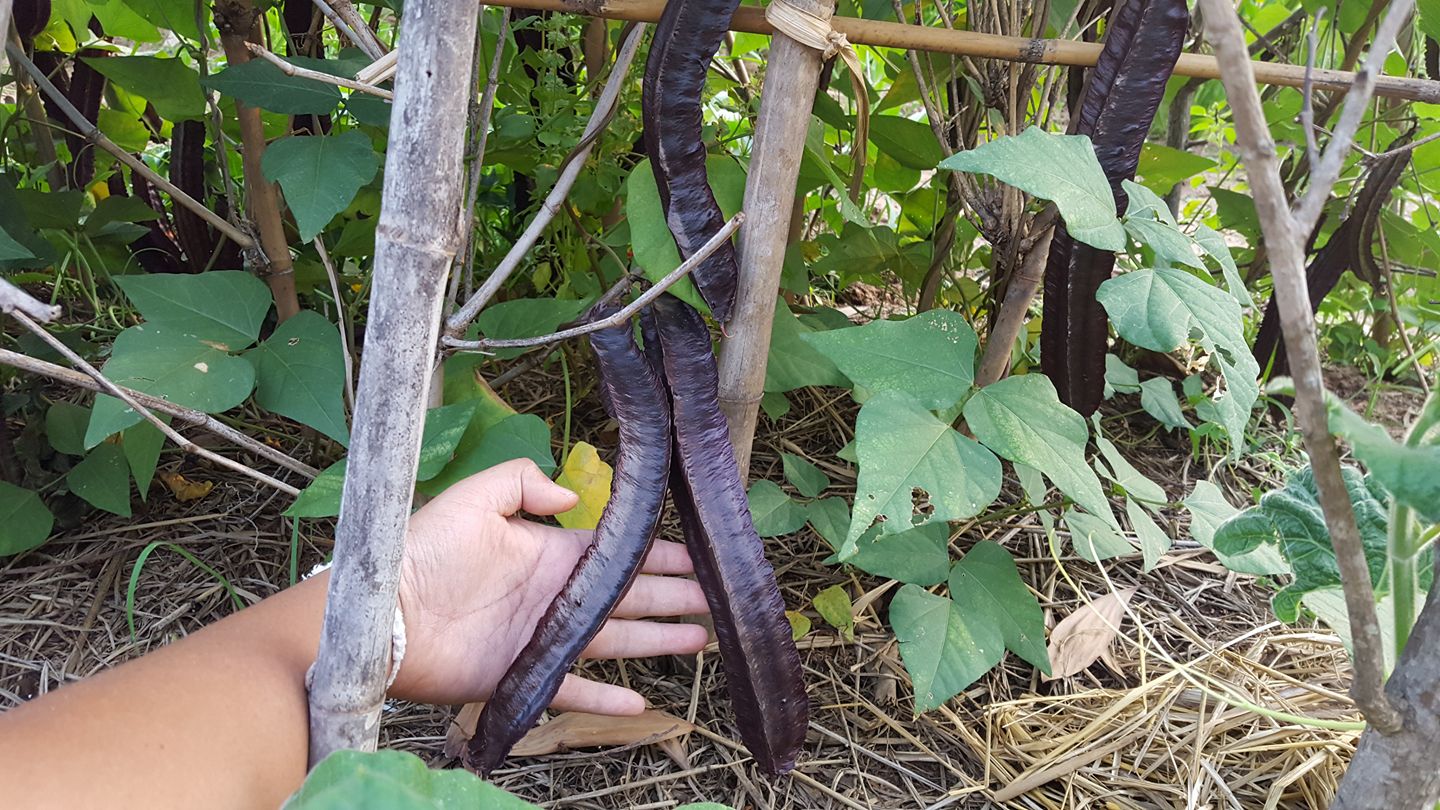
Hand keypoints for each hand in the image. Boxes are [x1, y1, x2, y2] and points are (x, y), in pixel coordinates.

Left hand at [391, 459, 708, 714]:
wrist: (381, 615)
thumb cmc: (422, 552)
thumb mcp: (473, 498)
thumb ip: (522, 482)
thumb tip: (570, 496)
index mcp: (549, 553)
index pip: (616, 554)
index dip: (658, 556)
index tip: (696, 557)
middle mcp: (555, 596)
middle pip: (628, 598)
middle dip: (672, 598)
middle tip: (715, 602)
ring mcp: (542, 638)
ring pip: (615, 641)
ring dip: (656, 642)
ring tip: (699, 641)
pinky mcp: (523, 675)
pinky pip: (575, 689)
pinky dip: (606, 699)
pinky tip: (641, 702)